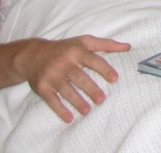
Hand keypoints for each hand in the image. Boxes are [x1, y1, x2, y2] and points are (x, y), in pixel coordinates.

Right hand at [15, 35, 130, 122]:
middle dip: (91, 89)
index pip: (93, 60)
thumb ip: (106, 45)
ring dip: (77, 101)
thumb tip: (127, 47)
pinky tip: (70, 118)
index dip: (104, 69)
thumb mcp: (84, 42)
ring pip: (66, 90)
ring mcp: (52, 75)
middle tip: (102, 99)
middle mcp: (64, 63)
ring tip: (88, 111)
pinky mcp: (42, 87)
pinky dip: (60, 110)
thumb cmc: (64, 48)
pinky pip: (52, 100)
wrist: (33, 55)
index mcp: (76, 51)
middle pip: (79, 77)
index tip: (115, 79)